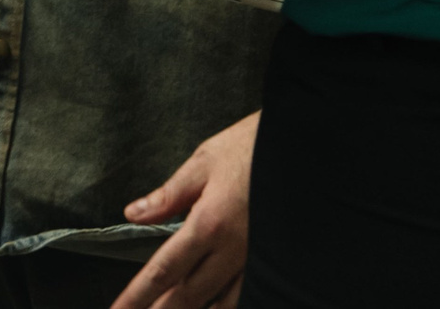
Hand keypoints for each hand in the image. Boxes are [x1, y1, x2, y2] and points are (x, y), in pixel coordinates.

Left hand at [112, 110, 256, 308]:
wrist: (306, 148)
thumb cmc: (254, 147)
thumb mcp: (204, 161)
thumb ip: (168, 195)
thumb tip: (133, 214)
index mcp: (209, 224)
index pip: (164, 269)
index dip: (138, 295)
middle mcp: (233, 250)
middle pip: (189, 295)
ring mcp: (256, 260)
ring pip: (221, 304)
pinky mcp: (274, 260)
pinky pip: (247, 294)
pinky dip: (226, 307)